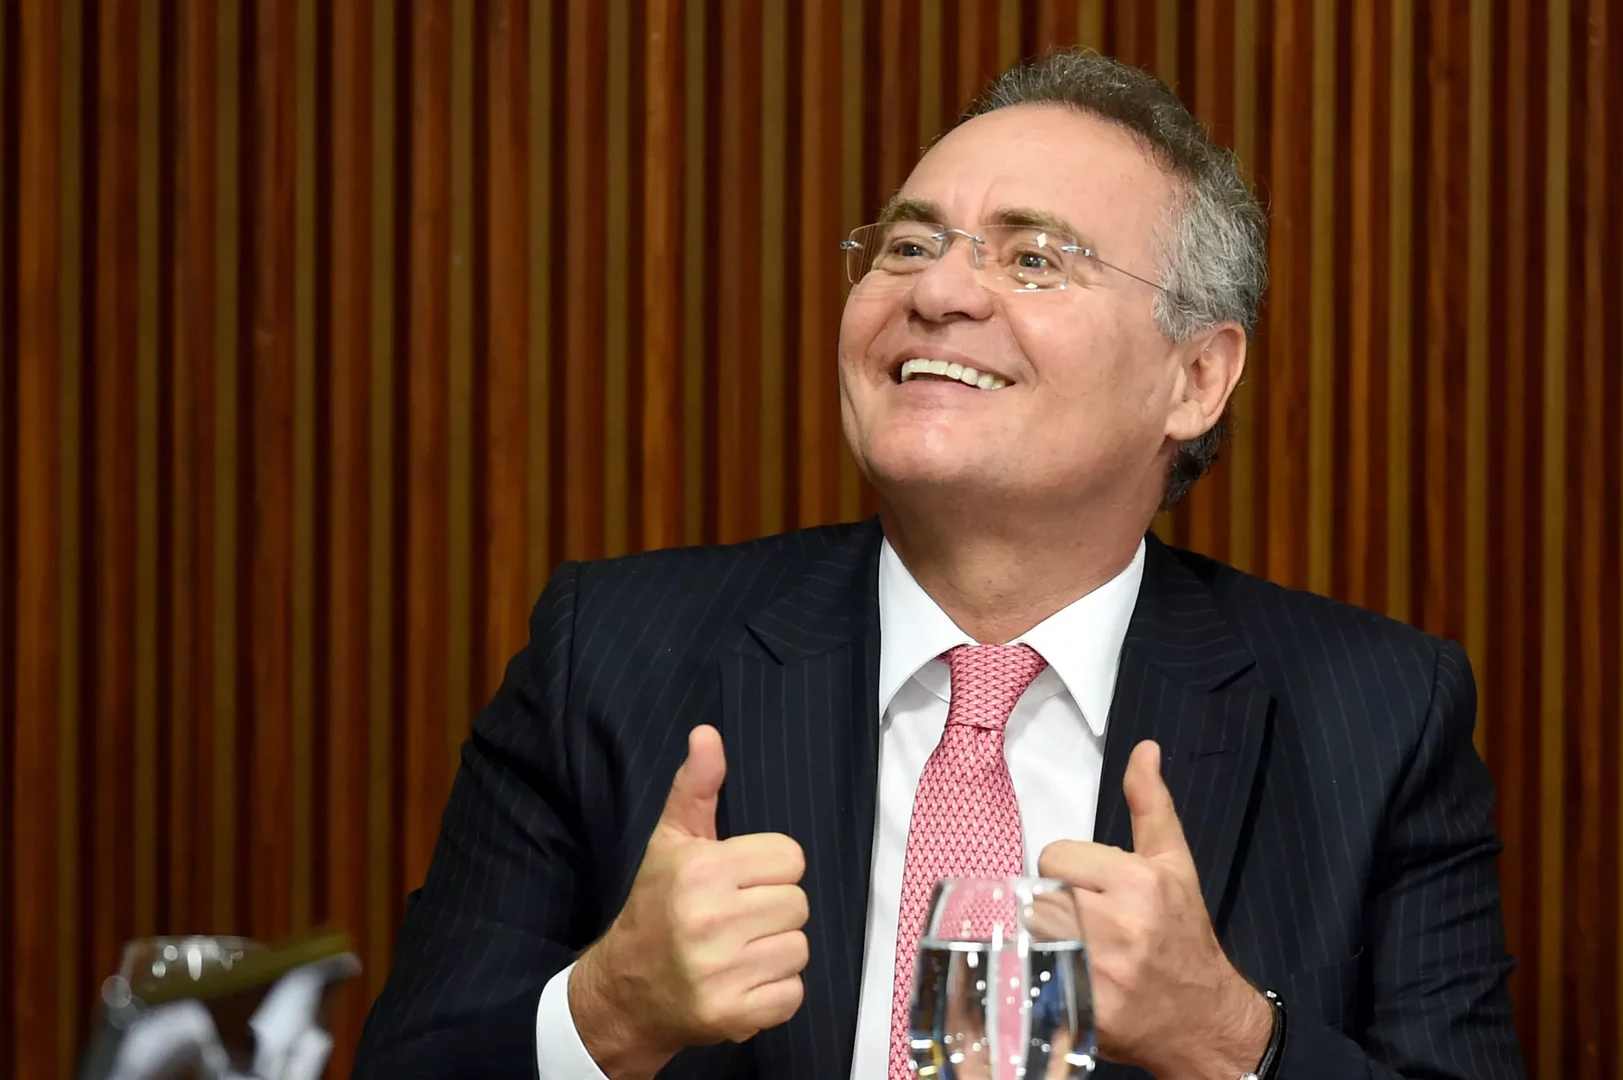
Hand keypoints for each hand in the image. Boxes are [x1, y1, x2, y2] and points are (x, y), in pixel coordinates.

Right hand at [569, 726, 809, 1079]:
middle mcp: (711, 920)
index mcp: (702, 871)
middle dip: (774, 910)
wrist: (626, 991)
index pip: (790, 858)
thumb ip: (697, 787)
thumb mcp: (671, 842)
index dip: (769, 870)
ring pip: (799, 948)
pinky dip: (775, 992)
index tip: (740, 882)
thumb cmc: (656, 907)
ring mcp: (721, 971)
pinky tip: (742, 981)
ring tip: (739, 950)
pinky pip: (792, 993)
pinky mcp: (732, 1014)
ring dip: (776, 952)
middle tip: (737, 919)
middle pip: (798, 903)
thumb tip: (708, 733)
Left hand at [1038, 741, 1271, 1078]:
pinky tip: (1074, 980)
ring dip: (1048, 941)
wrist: (1203, 1018)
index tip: (1095, 891)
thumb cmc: (1183, 935)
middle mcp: (1117, 924)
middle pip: (1039, 896)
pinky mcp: (1084, 1010)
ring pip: (1033, 933)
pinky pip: (1037, 976)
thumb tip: (1143, 749)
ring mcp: (1099, 971)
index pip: (1055, 857)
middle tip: (1090, 926)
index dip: (1070, 873)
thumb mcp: (1174, 863)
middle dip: (1059, 907)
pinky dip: (1047, 978)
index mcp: (1137, 882)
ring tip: (1083, 952)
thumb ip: (1150, 804)